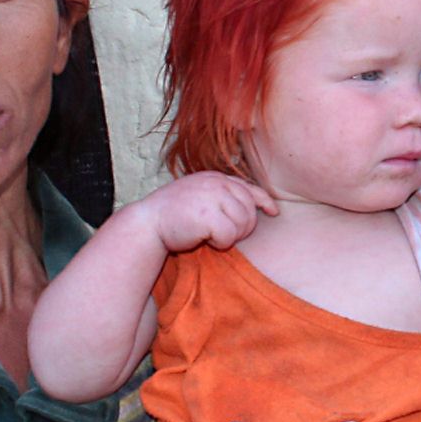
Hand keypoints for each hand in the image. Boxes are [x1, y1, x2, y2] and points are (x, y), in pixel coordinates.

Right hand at [139, 173, 277, 254]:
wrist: (147, 223)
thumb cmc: (173, 215)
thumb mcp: (200, 196)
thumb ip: (222, 195)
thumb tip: (256, 205)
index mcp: (215, 178)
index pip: (249, 188)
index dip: (264, 201)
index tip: (273, 212)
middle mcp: (216, 183)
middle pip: (249, 210)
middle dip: (243, 227)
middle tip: (222, 235)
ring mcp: (212, 197)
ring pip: (243, 223)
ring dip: (230, 236)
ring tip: (211, 236)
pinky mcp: (207, 215)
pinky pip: (230, 235)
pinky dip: (221, 243)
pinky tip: (206, 240)